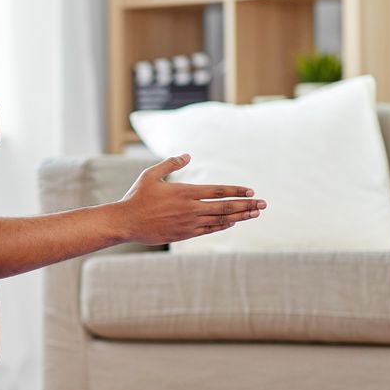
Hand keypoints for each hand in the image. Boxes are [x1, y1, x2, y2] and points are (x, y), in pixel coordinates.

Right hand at [117, 154, 265, 243]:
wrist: (126, 222)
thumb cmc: (136, 197)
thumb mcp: (150, 175)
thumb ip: (170, 164)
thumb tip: (187, 155)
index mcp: (185, 192)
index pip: (219, 190)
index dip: (237, 191)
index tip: (251, 191)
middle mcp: (191, 208)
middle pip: (226, 206)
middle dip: (247, 204)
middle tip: (263, 204)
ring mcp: (189, 222)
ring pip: (221, 219)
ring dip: (240, 216)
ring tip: (254, 213)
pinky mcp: (184, 234)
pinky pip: (209, 230)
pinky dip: (223, 226)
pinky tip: (233, 223)